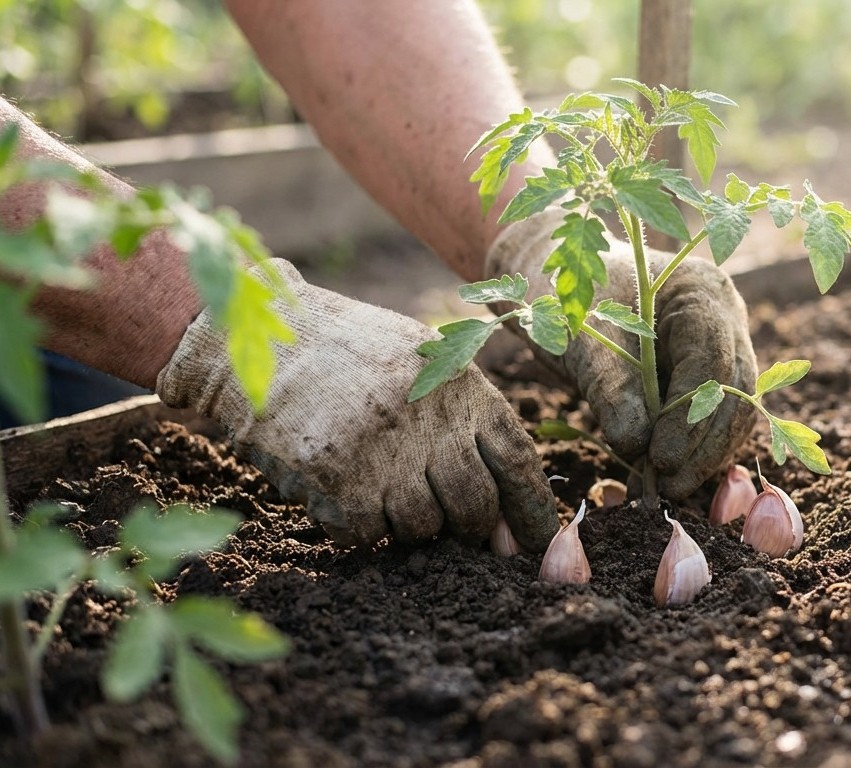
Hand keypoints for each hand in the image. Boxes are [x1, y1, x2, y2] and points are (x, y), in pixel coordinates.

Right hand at [156, 259, 558, 550]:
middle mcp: (430, 419)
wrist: (263, 335)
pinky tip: (340, 490)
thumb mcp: (423, 363)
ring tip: (381, 489)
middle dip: (470, 529)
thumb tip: (508, 522)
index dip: (534, 512)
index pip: (517, 462)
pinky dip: (356, 526)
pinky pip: (365, 534)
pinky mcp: (335, 480)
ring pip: (421, 528)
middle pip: (475, 507)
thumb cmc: (351, 355)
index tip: (542, 546)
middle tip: (452, 527)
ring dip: (407, 525)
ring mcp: (383, 452)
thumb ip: (467, 426)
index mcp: (461, 386)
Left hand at [488, 211, 757, 497]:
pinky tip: (670, 479)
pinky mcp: (707, 374)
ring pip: (733, 410)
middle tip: (668, 487)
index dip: (691, 417)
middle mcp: (725, 316)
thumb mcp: (581, 338)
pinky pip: (714, 419)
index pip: (713, 362)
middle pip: (734, 391)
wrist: (553, 282)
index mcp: (701, 291)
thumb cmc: (565, 296)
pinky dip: (697, 451)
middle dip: (704, 444)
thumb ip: (611, 387)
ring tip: (666, 491)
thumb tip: (636, 447)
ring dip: (705, 456)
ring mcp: (722, 345)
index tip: (662, 459)